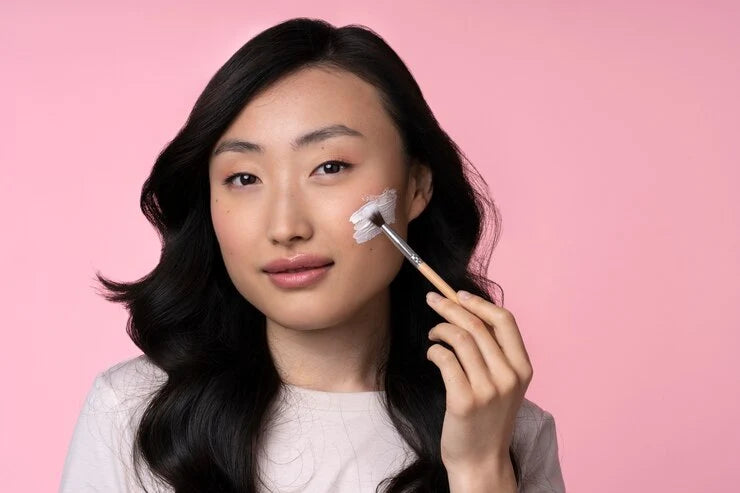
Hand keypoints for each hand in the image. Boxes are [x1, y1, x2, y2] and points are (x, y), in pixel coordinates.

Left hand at [425, 289, 533, 475]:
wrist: (480, 461)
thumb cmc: (487, 419)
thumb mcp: (503, 384)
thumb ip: (495, 353)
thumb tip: (469, 312)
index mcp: (522, 368)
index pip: (505, 320)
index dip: (479, 302)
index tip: (458, 294)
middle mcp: (509, 376)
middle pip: (478, 325)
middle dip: (450, 306)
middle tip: (432, 299)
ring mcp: (488, 389)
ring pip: (460, 338)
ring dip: (440, 328)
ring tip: (432, 333)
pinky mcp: (465, 400)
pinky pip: (445, 359)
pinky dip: (434, 350)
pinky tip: (432, 353)